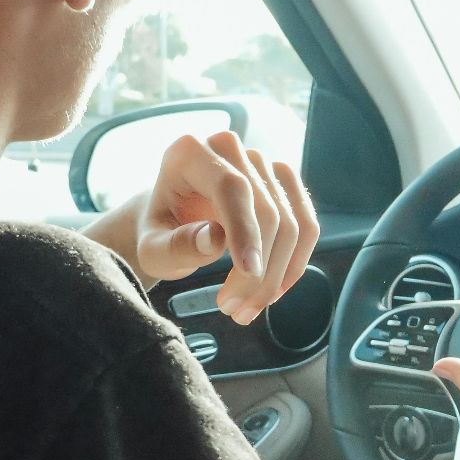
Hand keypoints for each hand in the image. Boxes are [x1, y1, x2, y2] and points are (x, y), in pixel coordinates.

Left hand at [133, 131, 317, 322]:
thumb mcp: (153, 248)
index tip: (248, 273)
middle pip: (267, 210)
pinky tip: (272, 291)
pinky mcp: (284, 181)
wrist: (171, 220)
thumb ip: (176, 245)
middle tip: (235, 311)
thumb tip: (215, 239)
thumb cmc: (159, 233)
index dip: (245, 230)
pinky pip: (306, 224)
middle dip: (259, 270)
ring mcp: (262, 162)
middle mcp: (232, 148)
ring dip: (278, 275)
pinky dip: (294, 263)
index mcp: (191, 153)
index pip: (232, 186)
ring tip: (248, 309)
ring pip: (292, 222)